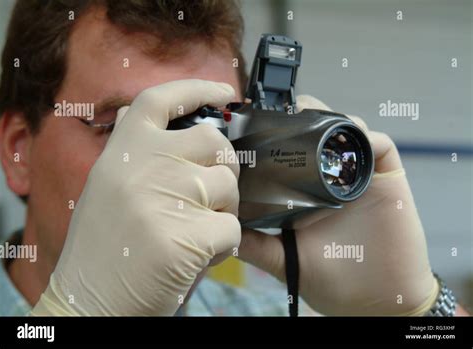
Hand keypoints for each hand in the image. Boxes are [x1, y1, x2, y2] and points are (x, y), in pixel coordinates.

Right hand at [31, 80, 240, 315]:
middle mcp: (145, 166)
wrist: (89, 300)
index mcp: (123, 152)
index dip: (196, 88)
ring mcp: (167, 199)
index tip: (223, 92)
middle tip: (211, 193)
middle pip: (213, 143)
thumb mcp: (106, 185)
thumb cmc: (103, 246)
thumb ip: (132, 150)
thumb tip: (148, 113)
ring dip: (222, 209)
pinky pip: (231, 228)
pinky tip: (198, 256)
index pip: (161, 99)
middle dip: (223, 167)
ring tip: (195, 231)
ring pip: (228, 187)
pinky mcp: (188, 238)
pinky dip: (223, 245)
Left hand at [238, 95, 437, 315]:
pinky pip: (380, 145)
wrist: (378, 300)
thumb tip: (225, 231)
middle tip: (287, 111)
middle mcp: (333, 179)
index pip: (293, 151)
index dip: (279, 131)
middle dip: (305, 115)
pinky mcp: (387, 180)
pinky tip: (350, 138)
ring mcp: (359, 177)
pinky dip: (366, 136)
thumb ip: (258, 246)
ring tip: (314, 118)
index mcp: (308, 192)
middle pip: (320, 132)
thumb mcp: (287, 260)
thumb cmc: (334, 282)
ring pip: (348, 130)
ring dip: (332, 119)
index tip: (259, 120)